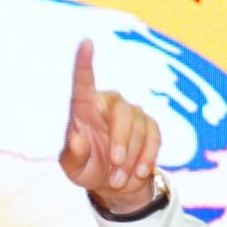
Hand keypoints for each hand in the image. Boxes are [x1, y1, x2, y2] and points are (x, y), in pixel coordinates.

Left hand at [58, 39, 161, 213]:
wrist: (112, 185)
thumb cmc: (87, 168)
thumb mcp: (74, 168)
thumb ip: (73, 155)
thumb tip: (76, 139)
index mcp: (84, 107)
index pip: (83, 82)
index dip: (84, 63)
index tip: (85, 42)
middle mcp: (109, 104)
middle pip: (121, 113)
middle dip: (120, 142)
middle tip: (114, 166)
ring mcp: (132, 113)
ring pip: (139, 129)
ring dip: (130, 159)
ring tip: (117, 179)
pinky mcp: (150, 126)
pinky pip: (154, 138)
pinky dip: (146, 158)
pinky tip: (138, 174)